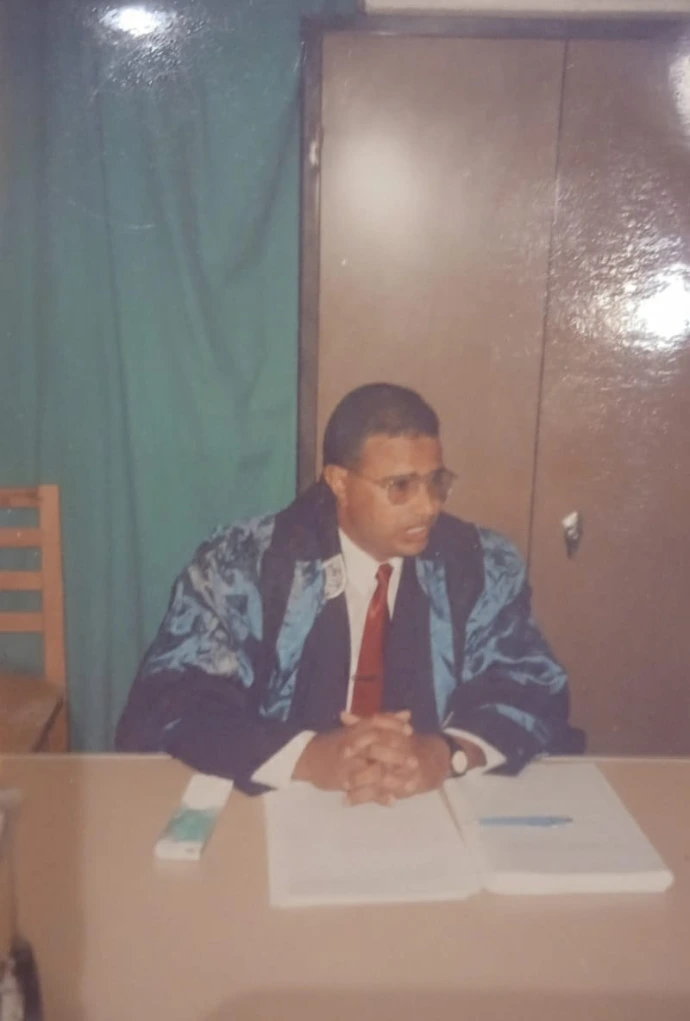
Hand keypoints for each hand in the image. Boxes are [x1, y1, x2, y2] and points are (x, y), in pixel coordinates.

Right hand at [291, 712, 412, 797]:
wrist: (306, 758)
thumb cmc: (334, 742)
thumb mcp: (357, 729)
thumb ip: (383, 721)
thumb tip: (408, 714)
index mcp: (355, 731)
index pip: (376, 724)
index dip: (394, 727)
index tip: (411, 732)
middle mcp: (352, 746)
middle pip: (377, 748)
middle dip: (397, 755)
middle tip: (415, 761)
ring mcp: (348, 764)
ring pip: (373, 772)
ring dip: (392, 779)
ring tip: (410, 784)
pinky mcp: (344, 781)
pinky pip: (364, 790)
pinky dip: (378, 796)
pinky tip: (392, 801)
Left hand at [341, 714, 486, 805]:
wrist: (437, 758)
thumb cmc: (407, 742)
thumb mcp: (387, 730)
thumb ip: (363, 723)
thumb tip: (341, 715)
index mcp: (394, 736)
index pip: (376, 736)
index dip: (358, 743)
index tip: (342, 751)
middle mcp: (400, 752)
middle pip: (379, 762)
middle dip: (360, 773)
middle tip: (342, 781)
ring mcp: (406, 771)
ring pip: (383, 782)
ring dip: (364, 792)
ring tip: (345, 798)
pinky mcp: (412, 785)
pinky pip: (393, 794)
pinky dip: (378, 800)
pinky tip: (366, 806)